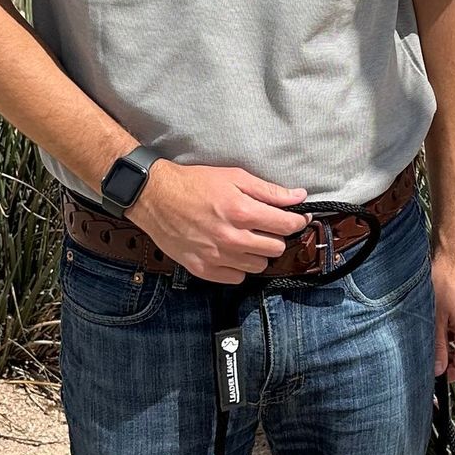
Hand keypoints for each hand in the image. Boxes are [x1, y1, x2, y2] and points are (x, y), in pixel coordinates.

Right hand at [131, 161, 307, 283]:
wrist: (155, 197)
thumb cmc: (194, 184)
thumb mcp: (234, 177)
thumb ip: (269, 190)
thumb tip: (298, 196)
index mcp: (242, 212)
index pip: (287, 226)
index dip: (298, 221)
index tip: (298, 218)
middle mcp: (232, 238)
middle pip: (275, 249)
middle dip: (276, 236)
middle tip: (266, 227)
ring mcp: (216, 256)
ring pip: (258, 266)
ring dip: (258, 253)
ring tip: (247, 239)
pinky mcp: (203, 268)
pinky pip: (236, 277)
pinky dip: (238, 267)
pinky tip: (231, 251)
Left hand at [430, 244, 454, 381]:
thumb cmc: (444, 279)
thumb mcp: (434, 317)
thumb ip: (437, 346)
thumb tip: (437, 369)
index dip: (449, 376)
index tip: (434, 375)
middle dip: (450, 360)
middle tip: (430, 353)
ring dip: (452, 345)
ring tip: (434, 332)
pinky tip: (443, 321)